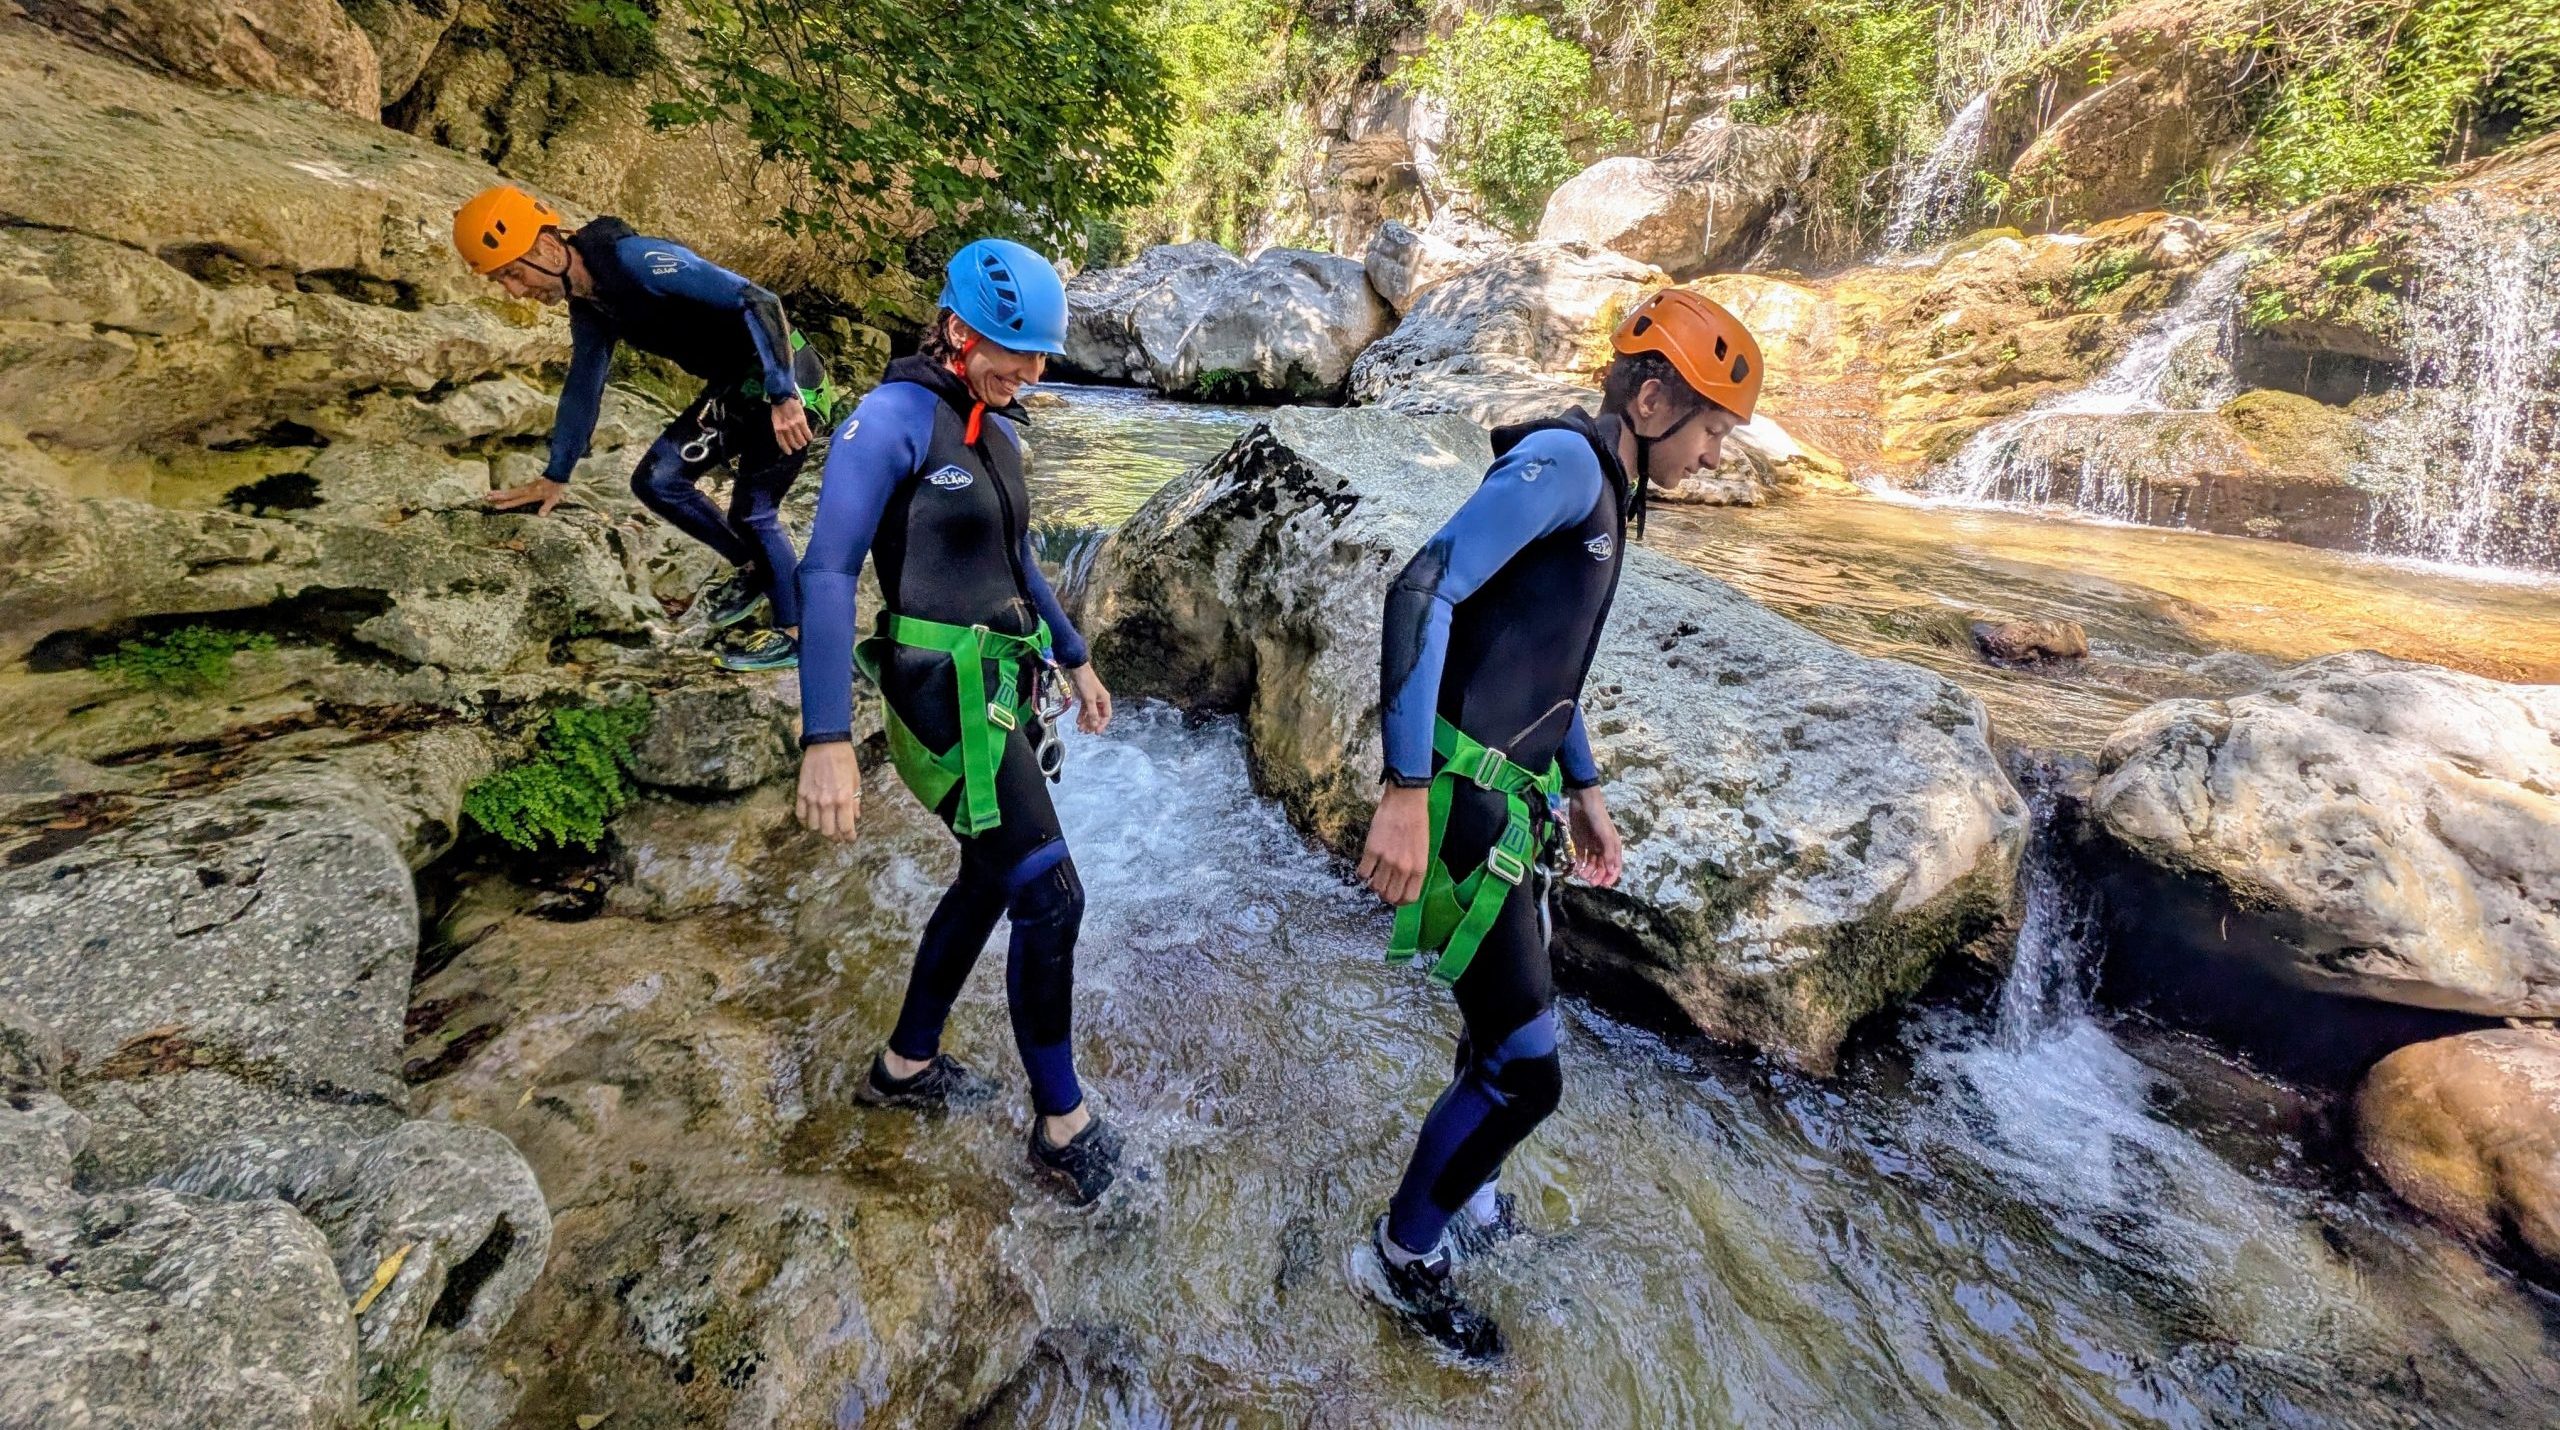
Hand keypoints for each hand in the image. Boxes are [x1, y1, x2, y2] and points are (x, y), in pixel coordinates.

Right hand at [487, 477, 568, 515]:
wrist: (556, 476)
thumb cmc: (555, 489)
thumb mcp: (553, 499)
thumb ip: (546, 507)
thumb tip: (541, 516)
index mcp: (531, 495)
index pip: (516, 500)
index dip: (507, 504)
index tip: (497, 506)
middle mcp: (525, 491)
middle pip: (509, 494)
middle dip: (498, 496)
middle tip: (486, 497)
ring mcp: (524, 488)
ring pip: (509, 491)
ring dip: (498, 493)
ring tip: (488, 494)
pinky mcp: (525, 487)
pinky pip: (513, 490)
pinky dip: (505, 491)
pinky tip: (499, 492)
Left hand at [771, 397, 812, 453]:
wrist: (783, 397)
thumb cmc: (778, 408)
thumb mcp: (775, 419)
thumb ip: (780, 428)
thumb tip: (785, 436)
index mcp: (778, 428)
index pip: (782, 442)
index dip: (786, 449)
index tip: (790, 452)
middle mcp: (786, 429)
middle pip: (793, 442)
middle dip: (796, 446)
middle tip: (799, 446)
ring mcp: (794, 425)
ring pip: (800, 439)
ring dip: (803, 442)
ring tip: (804, 443)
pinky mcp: (801, 421)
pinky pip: (806, 432)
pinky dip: (809, 436)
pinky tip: (810, 438)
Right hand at [796, 742, 861, 840]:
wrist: (826, 744)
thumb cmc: (845, 760)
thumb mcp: (856, 781)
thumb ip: (855, 801)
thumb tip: (855, 817)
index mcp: (844, 800)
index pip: (845, 828)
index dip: (849, 837)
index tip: (850, 838)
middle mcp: (827, 803)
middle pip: (828, 832)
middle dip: (835, 837)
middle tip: (838, 836)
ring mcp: (812, 799)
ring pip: (814, 826)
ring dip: (820, 829)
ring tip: (825, 826)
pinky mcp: (801, 793)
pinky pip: (801, 815)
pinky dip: (805, 821)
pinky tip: (811, 820)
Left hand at [1064, 663, 1111, 733]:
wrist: (1077, 669)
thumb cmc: (1086, 683)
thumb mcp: (1089, 699)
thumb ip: (1092, 713)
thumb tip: (1095, 725)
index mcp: (1105, 700)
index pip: (1106, 716)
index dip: (1101, 725)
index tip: (1096, 732)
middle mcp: (1100, 700)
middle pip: (1098, 716)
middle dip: (1092, 724)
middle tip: (1085, 732)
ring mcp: (1092, 699)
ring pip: (1091, 713)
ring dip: (1086, 721)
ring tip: (1080, 728)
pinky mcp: (1085, 697)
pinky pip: (1085, 709)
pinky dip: (1082, 715)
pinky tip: (1077, 721)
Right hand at [1359, 783, 1432, 906]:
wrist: (1406, 801)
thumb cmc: (1417, 822)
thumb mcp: (1423, 849)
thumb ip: (1414, 869)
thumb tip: (1402, 884)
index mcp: (1419, 868)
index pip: (1409, 898)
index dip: (1400, 900)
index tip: (1395, 895)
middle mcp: (1403, 868)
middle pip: (1390, 896)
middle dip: (1385, 894)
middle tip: (1382, 885)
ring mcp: (1387, 860)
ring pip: (1375, 887)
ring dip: (1373, 884)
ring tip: (1374, 874)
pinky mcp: (1372, 850)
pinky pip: (1362, 873)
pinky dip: (1362, 874)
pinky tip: (1366, 866)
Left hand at [1567, 786, 1622, 887]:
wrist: (1583, 802)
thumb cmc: (1598, 818)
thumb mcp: (1606, 836)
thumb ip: (1608, 854)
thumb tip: (1611, 871)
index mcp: (1613, 847)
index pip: (1614, 867)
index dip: (1610, 877)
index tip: (1603, 885)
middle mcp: (1603, 848)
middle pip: (1601, 867)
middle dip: (1597, 876)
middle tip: (1589, 881)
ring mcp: (1591, 846)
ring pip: (1590, 864)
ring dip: (1587, 871)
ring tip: (1581, 875)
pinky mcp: (1579, 842)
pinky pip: (1580, 857)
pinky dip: (1578, 864)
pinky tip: (1575, 868)